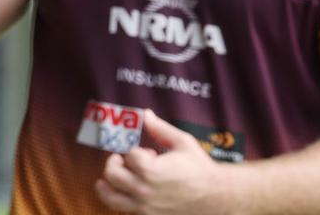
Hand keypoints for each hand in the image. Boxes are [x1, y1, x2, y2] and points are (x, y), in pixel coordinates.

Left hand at [95, 110, 225, 213]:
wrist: (216, 196)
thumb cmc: (199, 168)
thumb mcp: (183, 143)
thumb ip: (161, 129)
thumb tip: (145, 114)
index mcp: (151, 170)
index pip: (128, 156)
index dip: (135, 151)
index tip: (147, 152)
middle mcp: (144, 190)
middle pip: (112, 175)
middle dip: (114, 164)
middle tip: (120, 161)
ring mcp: (145, 206)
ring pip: (111, 198)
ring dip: (105, 188)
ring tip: (103, 182)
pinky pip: (125, 210)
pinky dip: (120, 201)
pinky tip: (124, 194)